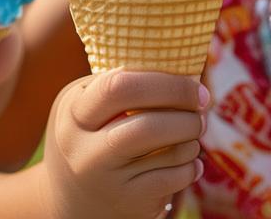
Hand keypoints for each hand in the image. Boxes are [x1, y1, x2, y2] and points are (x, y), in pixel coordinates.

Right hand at [42, 70, 207, 218]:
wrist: (69, 202)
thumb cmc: (95, 137)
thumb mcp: (92, 108)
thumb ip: (125, 84)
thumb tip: (186, 68)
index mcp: (74, 111)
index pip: (119, 86)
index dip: (167, 84)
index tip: (196, 87)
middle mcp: (80, 148)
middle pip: (148, 125)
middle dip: (188, 115)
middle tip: (202, 112)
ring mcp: (102, 180)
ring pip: (170, 152)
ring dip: (192, 140)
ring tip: (190, 138)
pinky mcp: (125, 202)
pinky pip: (174, 178)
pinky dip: (191, 167)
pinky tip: (189, 163)